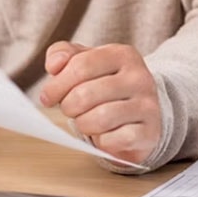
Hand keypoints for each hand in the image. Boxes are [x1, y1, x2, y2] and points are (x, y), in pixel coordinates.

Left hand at [38, 42, 162, 166]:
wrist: (142, 114)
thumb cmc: (106, 86)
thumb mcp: (86, 62)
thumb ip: (64, 54)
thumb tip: (53, 65)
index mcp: (122, 55)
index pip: (81, 66)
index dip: (57, 85)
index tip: (48, 97)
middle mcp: (139, 77)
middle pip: (85, 94)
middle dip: (68, 107)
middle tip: (70, 110)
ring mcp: (147, 105)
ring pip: (99, 119)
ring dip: (83, 125)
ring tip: (85, 121)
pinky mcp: (149, 133)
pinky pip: (113, 141)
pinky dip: (101, 142)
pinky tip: (104, 135)